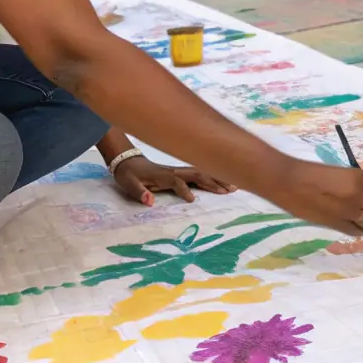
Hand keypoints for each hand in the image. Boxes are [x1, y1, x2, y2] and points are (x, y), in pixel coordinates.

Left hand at [113, 155, 235, 205]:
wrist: (128, 161)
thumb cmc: (129, 175)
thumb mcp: (129, 184)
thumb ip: (140, 193)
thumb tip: (150, 201)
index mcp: (163, 175)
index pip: (177, 181)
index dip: (184, 190)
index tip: (192, 200)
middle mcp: (174, 171)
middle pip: (197, 174)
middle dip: (213, 181)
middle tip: (229, 190)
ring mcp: (179, 171)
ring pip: (202, 172)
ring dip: (217, 178)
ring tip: (234, 186)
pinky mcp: (181, 172)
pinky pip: (200, 174)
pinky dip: (213, 176)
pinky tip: (224, 181)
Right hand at [267, 158, 362, 234]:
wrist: (288, 182)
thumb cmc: (310, 171)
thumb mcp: (339, 171)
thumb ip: (354, 181)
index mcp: (357, 177)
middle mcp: (357, 195)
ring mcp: (348, 212)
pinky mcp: (337, 224)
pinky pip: (358, 231)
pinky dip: (362, 228)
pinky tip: (359, 224)